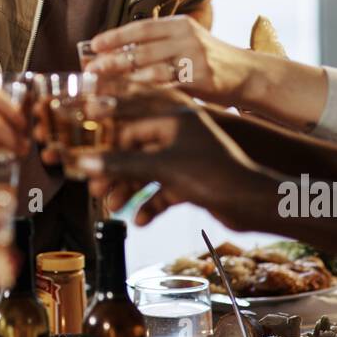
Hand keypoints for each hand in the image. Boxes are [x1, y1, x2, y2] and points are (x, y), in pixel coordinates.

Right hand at [78, 110, 273, 231]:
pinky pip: (163, 189)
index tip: (83, 148)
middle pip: (136, 149)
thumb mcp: (162, 167)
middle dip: (115, 170)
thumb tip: (85, 162)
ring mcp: (187, 157)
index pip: (130, 122)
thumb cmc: (216, 175)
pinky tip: (141, 220)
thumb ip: (122, 164)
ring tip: (114, 208)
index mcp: (175, 117)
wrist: (254, 204)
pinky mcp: (192, 180)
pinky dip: (151, 203)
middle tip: (95, 187)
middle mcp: (180, 133)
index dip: (105, 138)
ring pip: (148, 171)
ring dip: (130, 190)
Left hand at [85, 16, 255, 108]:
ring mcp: (195, 57)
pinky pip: (168, 86)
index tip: (94, 45)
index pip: (140, 27)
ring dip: (124, 79)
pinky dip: (146, 92)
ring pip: (151, 68)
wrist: (247, 74)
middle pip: (141, 49)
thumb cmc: (208, 61)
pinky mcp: (201, 78)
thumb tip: (116, 53)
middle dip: (112, 60)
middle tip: (91, 70)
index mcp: (179, 24)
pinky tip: (130, 98)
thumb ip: (158, 45)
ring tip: (104, 87)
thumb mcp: (185, 42)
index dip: (115, 36)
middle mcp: (186, 37)